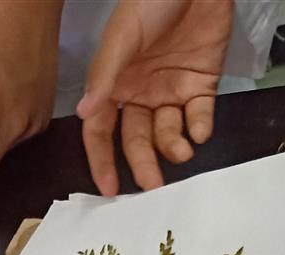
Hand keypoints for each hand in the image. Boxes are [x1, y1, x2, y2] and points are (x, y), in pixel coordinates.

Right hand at [77, 0, 232, 194]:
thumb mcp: (123, 35)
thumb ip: (105, 74)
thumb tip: (83, 111)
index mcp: (115, 81)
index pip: (101, 129)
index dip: (103, 159)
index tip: (109, 188)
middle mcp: (141, 91)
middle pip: (137, 139)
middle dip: (143, 163)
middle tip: (152, 184)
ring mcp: (171, 90)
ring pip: (168, 133)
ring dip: (173, 147)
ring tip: (182, 149)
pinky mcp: (201, 84)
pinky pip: (199, 117)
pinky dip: (200, 128)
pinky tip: (199, 130)